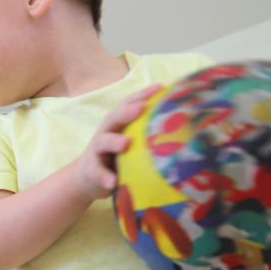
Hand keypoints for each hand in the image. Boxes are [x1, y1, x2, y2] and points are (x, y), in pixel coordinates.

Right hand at [74, 84, 162, 199]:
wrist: (86, 180)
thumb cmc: (116, 157)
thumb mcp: (129, 142)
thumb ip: (146, 134)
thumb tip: (184, 125)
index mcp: (117, 124)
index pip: (127, 104)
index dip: (141, 95)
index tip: (160, 88)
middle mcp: (105, 133)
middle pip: (113, 118)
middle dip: (127, 112)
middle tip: (141, 108)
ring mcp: (96, 152)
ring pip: (102, 143)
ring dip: (114, 141)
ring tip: (125, 143)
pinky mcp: (92, 172)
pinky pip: (98, 173)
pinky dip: (105, 177)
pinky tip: (113, 182)